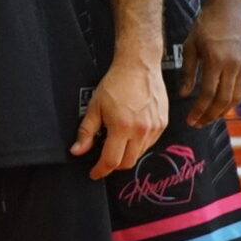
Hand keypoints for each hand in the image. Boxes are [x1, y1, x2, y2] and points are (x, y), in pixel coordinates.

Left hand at [72, 57, 166, 179]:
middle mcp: (141, 130)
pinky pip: (150, 143)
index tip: (94, 173)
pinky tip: (130, 134)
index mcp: (122, 127)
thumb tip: (77, 151)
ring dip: (127, 154)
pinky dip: (138, 144)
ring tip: (117, 141)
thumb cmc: (116, 83)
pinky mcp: (163, 124)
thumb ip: (86, 132)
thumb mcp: (95, 106)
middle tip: (104, 160)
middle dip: (114, 165)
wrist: (139, 66)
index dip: (101, 170)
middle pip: (127, 162)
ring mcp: (154, 128)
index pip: (111, 160)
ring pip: (139, 154)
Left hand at [178, 1, 240, 126]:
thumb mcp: (190, 46)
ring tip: (210, 118)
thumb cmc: (206, 25)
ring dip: (223, 111)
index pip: (208, 94)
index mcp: (216, 60)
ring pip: (236, 97)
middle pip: (223, 100)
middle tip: (199, 123)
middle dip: (210, 115)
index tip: (191, 120)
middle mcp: (233, 65)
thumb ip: (188, 72)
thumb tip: (184, 95)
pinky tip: (224, 106)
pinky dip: (234, 101)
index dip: (199, 110)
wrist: (229, 9)